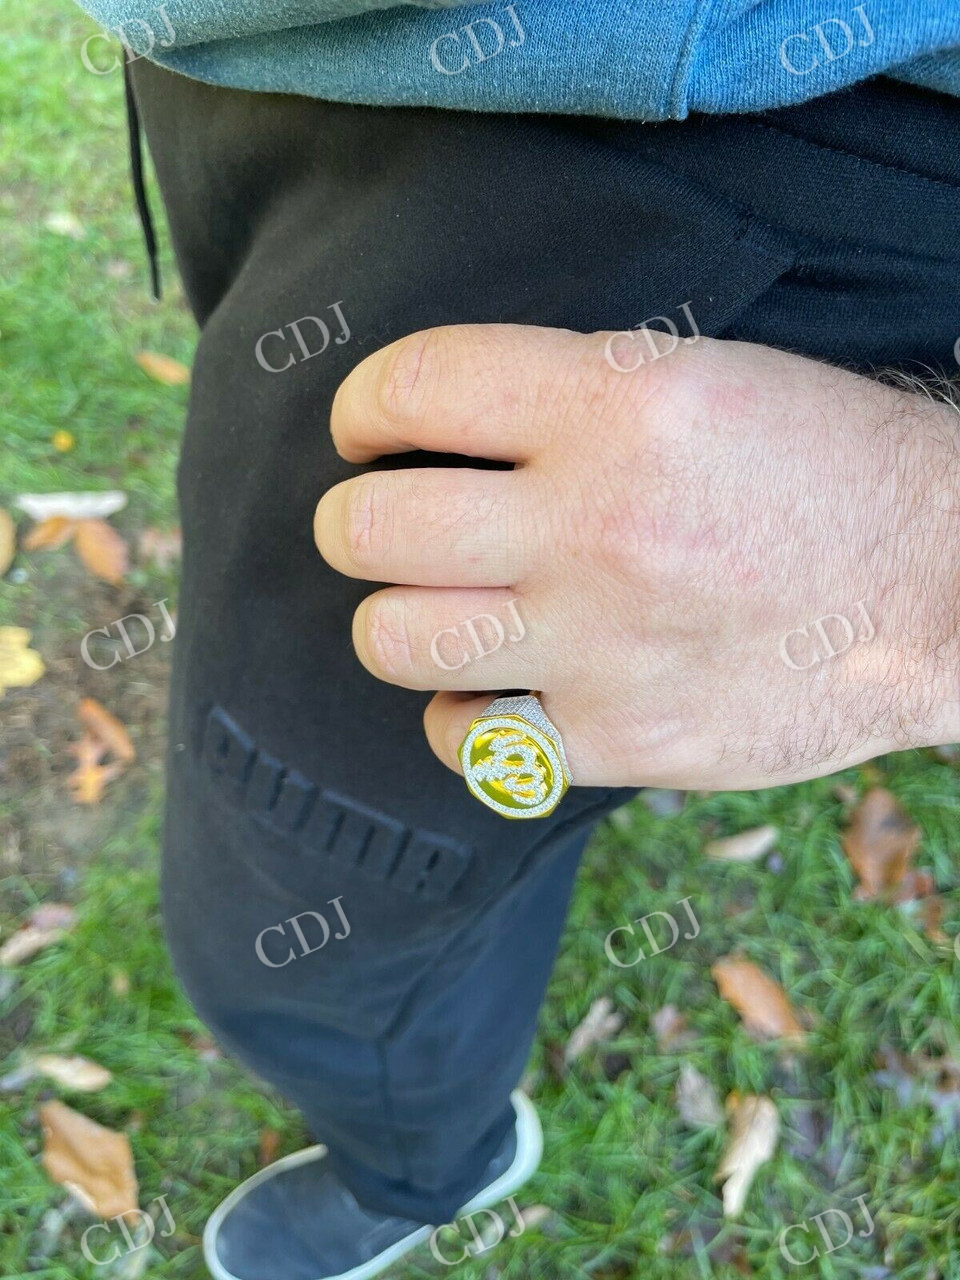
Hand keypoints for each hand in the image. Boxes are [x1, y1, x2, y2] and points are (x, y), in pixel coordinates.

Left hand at [314, 325, 959, 789]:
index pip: (413, 386)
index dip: (360, 407)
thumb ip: (565, 399)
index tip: (365, 430)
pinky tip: (499, 688)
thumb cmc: (822, 467)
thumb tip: (434, 430)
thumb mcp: (703, 379)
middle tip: (381, 523)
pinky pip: (467, 740)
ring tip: (439, 607)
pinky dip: (463, 715)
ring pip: (395, 639)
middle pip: (370, 530)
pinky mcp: (626, 739)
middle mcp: (598, 524)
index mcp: (620, 404)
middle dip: (351, 521)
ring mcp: (606, 645)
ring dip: (397, 618)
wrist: (946, 584)